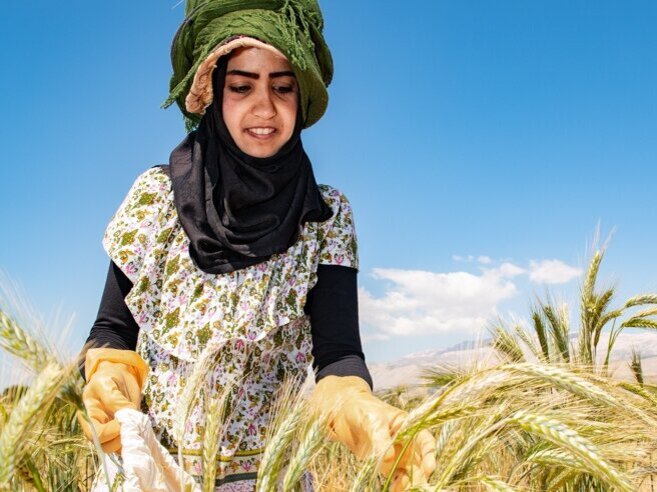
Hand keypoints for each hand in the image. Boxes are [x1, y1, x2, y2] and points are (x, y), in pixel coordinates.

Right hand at [78, 349, 147, 453]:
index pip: (94, 435)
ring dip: (129, 440)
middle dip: (120, 439)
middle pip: (105, 446)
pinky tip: (141, 428)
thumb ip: (114, 399)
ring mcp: (112, 429)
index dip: (109, 433)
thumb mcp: (107, 383)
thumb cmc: (109, 376)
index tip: (122, 421)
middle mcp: (99, 426)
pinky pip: (128, 441)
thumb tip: (126, 414)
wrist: (118, 373)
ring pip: (117, 447)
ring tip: (138, 425)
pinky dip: (136, 438)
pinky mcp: (124, 428)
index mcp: (89, 416)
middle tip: (132, 425)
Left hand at [309, 376, 435, 490]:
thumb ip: (380, 438)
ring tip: (403, 488)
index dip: (430, 454)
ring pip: (410, 472)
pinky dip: (398, 485)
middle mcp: (406, 442)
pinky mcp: (384, 465)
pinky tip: (395, 489)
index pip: (425, 441)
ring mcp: (396, 455)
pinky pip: (396, 478)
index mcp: (408, 426)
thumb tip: (388, 458)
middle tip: (417, 483)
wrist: (342, 413)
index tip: (429, 467)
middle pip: (420, 460)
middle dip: (421, 473)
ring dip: (410, 482)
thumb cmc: (361, 409)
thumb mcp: (372, 420)